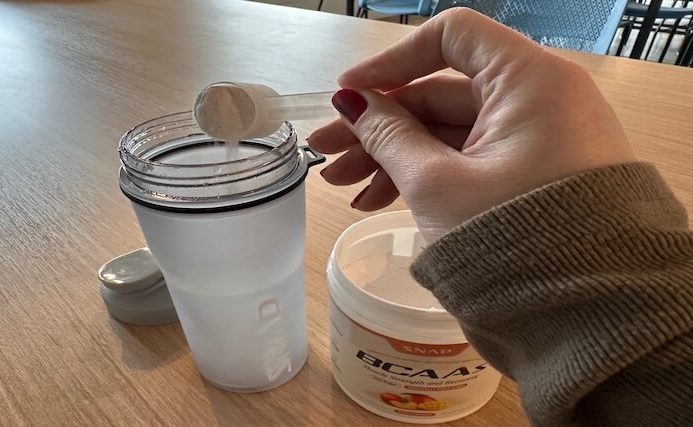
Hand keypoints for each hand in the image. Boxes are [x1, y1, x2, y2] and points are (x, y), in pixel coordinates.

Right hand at [308, 8, 634, 242]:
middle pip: (442, 93)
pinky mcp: (536, 174)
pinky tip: (379, 201)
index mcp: (529, 81)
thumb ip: (388, 135)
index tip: (348, 93)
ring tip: (343, 189)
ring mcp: (540, 140)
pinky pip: (471, 159)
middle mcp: (541, 99)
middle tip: (328, 154)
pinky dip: (428, 174)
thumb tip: (352, 102)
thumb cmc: (514, 241)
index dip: (391, 62)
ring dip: (394, 155)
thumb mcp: (436, 185)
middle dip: (378, 126)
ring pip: (450, 132)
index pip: (451, 38)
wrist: (588, 316)